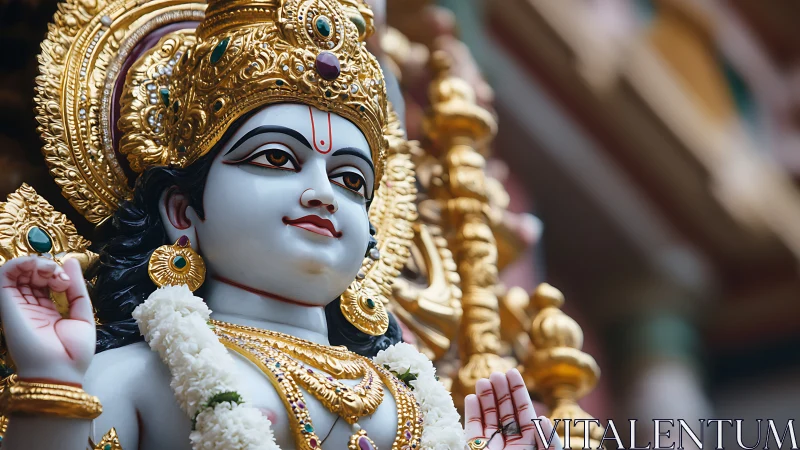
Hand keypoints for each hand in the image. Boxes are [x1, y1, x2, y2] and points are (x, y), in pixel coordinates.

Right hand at [0, 256, 94, 384]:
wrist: (62, 371)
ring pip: (16, 273)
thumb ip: (77, 287)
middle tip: (59, 276)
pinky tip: (36, 265)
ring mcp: (18, 307)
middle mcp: (29, 308)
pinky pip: (4, 277)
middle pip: (30, 276)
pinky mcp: (7, 306)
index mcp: (46, 311)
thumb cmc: (74, 351)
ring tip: (50, 270)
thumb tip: (71, 260)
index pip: (44, 282)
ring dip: (34, 263)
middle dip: (47, 267)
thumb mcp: (82, 313)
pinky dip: (18, 264)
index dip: (56, 274)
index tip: (68, 281)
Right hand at [465, 369, 561, 449]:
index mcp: (527, 443)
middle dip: (501, 391)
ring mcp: (492, 445)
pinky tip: (472, 397)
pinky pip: (473, 429)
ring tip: (482, 381)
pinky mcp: (474, 449)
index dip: (518, 392)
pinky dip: (471, 413)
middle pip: (505, 412)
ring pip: (488, 417)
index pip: (524, 413)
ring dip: (485, 398)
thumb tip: (543, 418)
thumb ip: (548, 441)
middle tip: (496, 373)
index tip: (512, 372)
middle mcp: (509, 442)